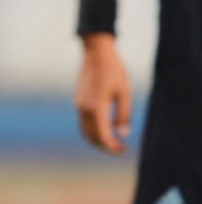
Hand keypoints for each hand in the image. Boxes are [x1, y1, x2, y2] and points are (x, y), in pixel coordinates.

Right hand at [75, 34, 131, 153]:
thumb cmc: (113, 71)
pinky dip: (93, 130)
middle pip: (91, 137)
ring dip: (98, 139)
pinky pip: (83, 121)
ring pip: (85, 130)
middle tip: (120, 149)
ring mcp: (79, 104)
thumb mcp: (124, 93)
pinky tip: (106, 127)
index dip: (113, 147)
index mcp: (96, 108)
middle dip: (105, 146)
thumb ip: (123, 115)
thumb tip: (122, 133)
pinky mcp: (78, 100)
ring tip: (113, 141)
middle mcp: (84, 108)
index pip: (103, 137)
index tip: (124, 150)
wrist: (96, 52)